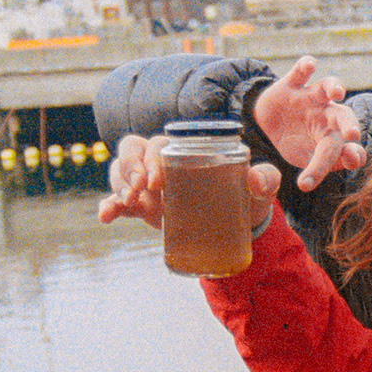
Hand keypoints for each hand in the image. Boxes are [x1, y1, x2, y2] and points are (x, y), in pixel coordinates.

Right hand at [97, 134, 280, 230]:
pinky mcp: (144, 208)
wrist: (239, 228)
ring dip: (119, 185)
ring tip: (130, 203)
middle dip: (130, 167)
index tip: (158, 179)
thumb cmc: (247, 198)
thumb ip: (266, 178)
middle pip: (131, 151)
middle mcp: (162, 163)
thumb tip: (256, 178)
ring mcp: (149, 186)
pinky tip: (105, 216)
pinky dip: (109, 207)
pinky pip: (118, 202)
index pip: (158, 143)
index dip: (151, 156)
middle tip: (141, 189)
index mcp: (185, 151)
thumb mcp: (261, 188)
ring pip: (120, 173)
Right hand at [251, 55, 366, 190]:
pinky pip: (300, 71)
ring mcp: (311, 98)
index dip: (353, 155)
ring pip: (327, 86)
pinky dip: (305, 65)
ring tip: (337, 91)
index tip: (351, 162)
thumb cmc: (295, 142)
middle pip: (344, 116)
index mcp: (333, 137)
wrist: (267, 123)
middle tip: (353, 135)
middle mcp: (327, 115)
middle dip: (349, 124)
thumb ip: (321, 166)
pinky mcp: (292, 85)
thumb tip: (321, 177)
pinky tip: (309, 65)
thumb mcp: (306, 158)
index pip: (347, 148)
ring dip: (334, 86)